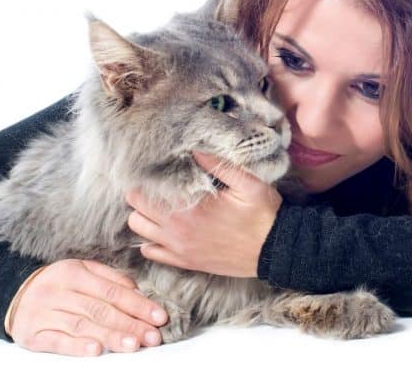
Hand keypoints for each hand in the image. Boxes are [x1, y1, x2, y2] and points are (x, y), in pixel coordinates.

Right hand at [8, 258, 168, 355]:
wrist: (13, 294)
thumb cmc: (56, 283)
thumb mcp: (81, 271)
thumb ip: (109, 278)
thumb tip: (137, 291)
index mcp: (73, 273)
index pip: (112, 291)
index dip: (138, 305)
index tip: (158, 316)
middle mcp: (59, 292)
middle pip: (100, 310)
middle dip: (130, 324)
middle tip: (152, 336)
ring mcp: (45, 313)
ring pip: (82, 326)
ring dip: (110, 336)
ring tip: (133, 345)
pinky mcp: (33, 334)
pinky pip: (57, 341)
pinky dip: (77, 346)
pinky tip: (96, 350)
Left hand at [126, 151, 281, 277]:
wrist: (275, 250)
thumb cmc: (263, 214)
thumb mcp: (247, 182)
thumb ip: (218, 164)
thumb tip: (194, 149)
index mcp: (189, 209)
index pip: (143, 194)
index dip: (145, 180)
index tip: (154, 172)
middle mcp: (178, 231)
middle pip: (136, 211)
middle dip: (141, 197)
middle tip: (156, 187)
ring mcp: (180, 249)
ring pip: (140, 231)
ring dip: (144, 217)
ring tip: (159, 207)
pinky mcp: (186, 262)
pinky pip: (152, 253)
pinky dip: (151, 241)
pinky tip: (163, 230)